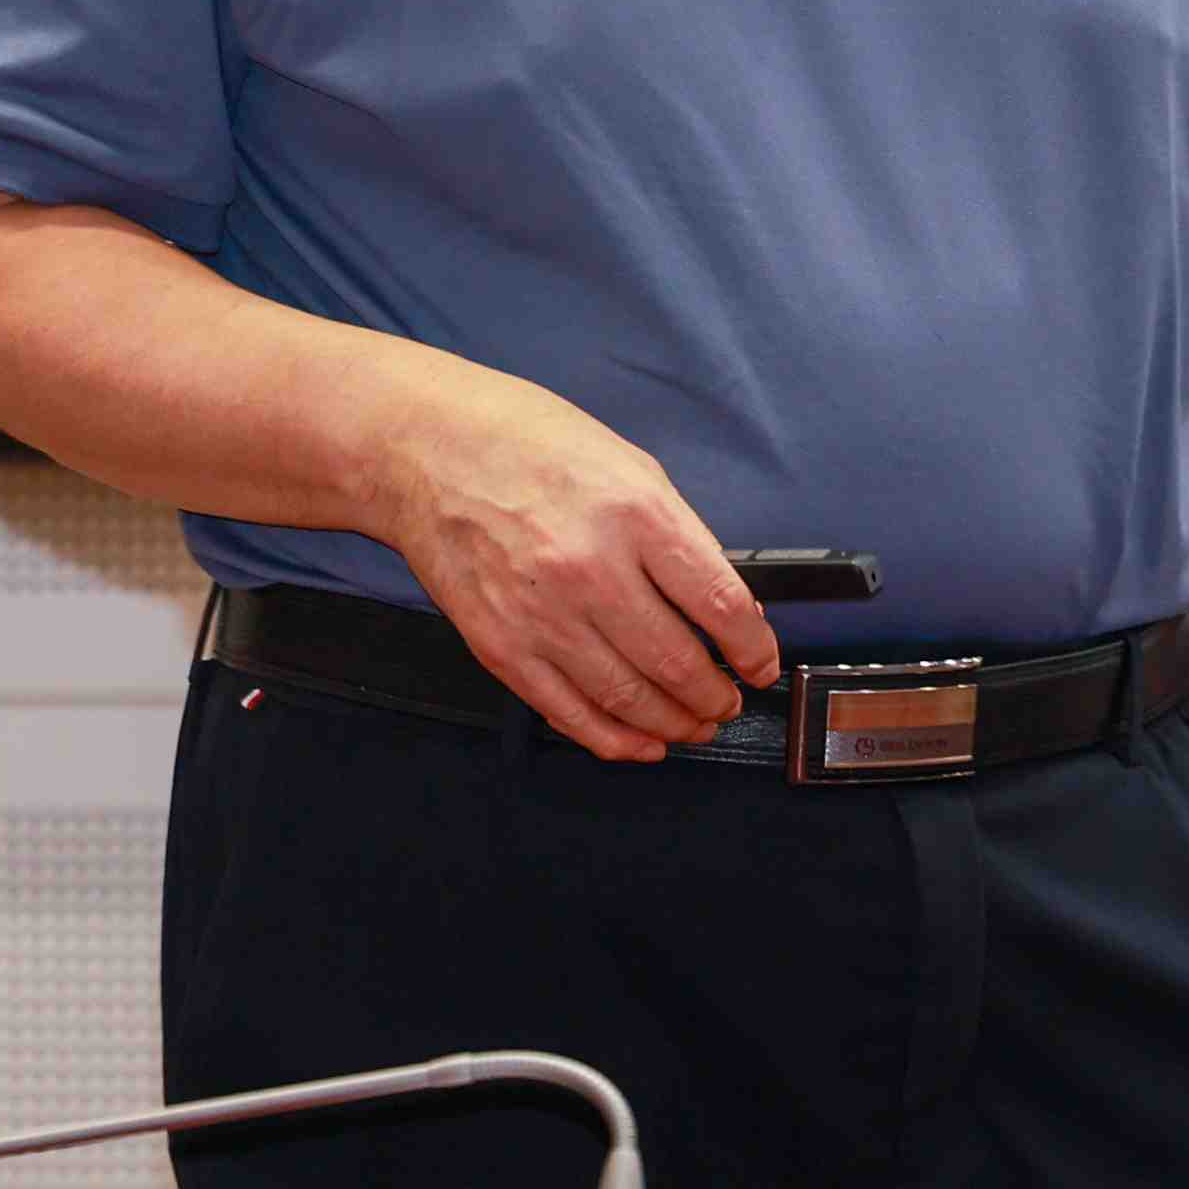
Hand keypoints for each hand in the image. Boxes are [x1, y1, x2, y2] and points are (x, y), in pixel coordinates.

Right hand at [370, 363, 779, 759]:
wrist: (426, 451)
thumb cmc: (527, 446)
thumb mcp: (629, 466)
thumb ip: (678, 536)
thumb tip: (722, 606)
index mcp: (636, 513)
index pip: (720, 604)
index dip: (754, 649)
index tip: (762, 665)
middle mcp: (591, 568)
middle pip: (678, 663)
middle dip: (717, 696)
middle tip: (729, 700)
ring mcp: (542, 614)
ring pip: (629, 698)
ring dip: (674, 724)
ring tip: (695, 724)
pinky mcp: (501, 646)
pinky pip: (568, 712)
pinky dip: (612, 738)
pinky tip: (640, 742)